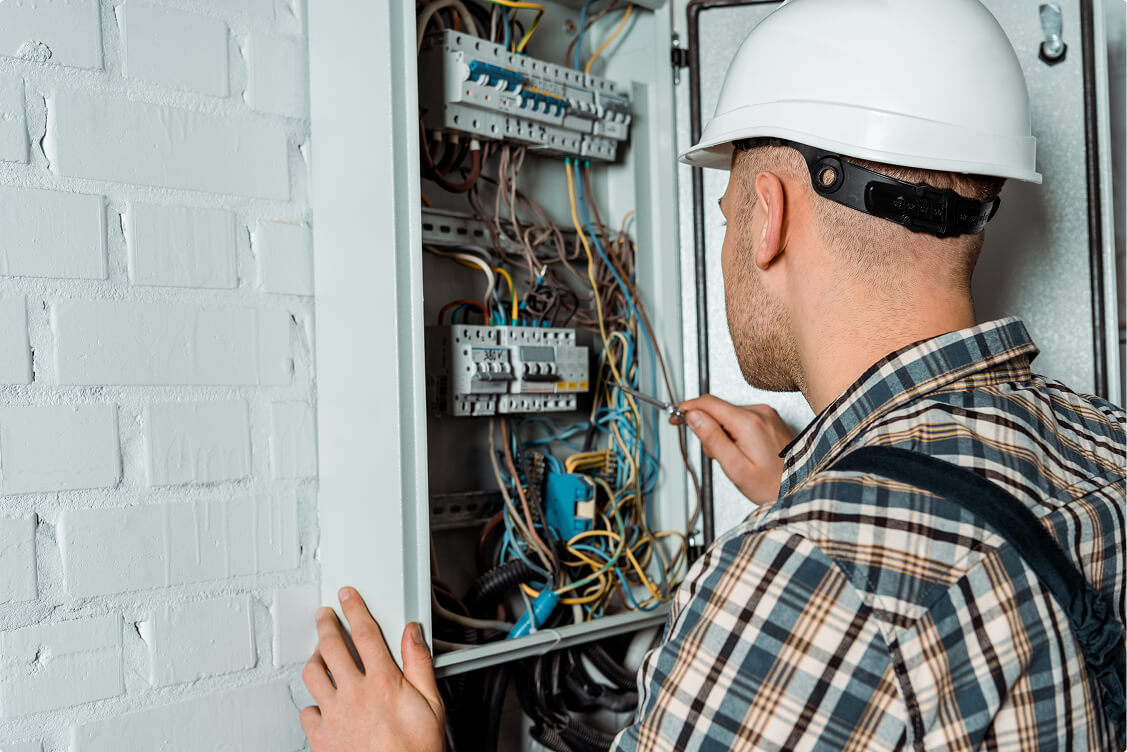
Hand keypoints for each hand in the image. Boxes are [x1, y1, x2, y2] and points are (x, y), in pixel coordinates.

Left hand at [301, 587, 444, 751]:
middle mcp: (354, 694)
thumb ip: (420, 664)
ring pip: (312, 674)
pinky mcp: (321, 737)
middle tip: (325, 616)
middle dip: (325, 624)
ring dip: (314, 660)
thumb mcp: (432, 704)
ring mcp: (334, 715)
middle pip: (331, 646)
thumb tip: (413, 634)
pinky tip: (320, 703)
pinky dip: (312, 704)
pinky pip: (307, 711)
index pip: (364, 633)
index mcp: (383, 682)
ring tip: (319, 656)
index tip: (347, 597)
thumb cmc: (415, 750)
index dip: (354, 608)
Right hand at [676, 395, 795, 504]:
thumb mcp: (735, 467)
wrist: (801, 488)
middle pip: (718, 410)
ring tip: (736, 458)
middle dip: (709, 430)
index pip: (708, 403)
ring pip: (729, 416)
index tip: (675, 416)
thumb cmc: (772, 485)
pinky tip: (745, 452)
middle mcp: (760, 412)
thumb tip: (693, 416)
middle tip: (717, 456)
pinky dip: (736, 433)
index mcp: (749, 422)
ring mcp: (767, 415)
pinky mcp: (771, 420)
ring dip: (723, 434)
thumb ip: (712, 439)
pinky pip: (743, 420)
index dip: (687, 408)